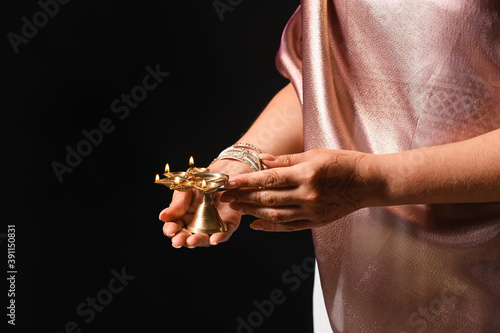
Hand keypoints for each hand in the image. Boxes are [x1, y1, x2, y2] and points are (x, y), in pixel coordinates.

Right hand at [159, 160, 250, 247]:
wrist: (219, 177)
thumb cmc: (199, 186)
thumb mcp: (185, 191)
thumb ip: (176, 204)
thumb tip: (162, 217)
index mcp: (182, 219)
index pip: (174, 228)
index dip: (170, 230)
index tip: (169, 230)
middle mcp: (196, 227)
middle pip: (187, 237)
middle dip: (182, 240)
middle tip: (177, 242)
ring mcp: (211, 228)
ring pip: (204, 240)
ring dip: (198, 241)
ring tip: (191, 241)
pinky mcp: (227, 226)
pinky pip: (224, 234)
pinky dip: (219, 238)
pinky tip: (214, 240)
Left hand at [220, 149, 381, 230]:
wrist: (369, 183)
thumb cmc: (344, 163)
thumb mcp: (316, 154)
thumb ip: (288, 160)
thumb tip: (263, 161)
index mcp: (306, 173)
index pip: (269, 179)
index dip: (246, 182)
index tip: (228, 183)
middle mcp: (307, 194)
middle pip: (267, 198)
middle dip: (243, 197)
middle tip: (224, 197)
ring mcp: (311, 211)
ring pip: (275, 214)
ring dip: (252, 212)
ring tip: (236, 208)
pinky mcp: (316, 222)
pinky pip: (288, 227)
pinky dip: (270, 226)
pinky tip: (256, 224)